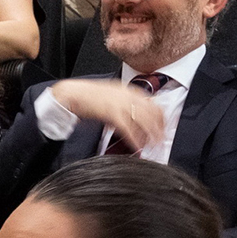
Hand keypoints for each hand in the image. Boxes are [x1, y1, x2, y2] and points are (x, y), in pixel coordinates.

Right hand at [48, 76, 166, 153]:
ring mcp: (121, 104)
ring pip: (143, 121)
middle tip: (161, 142)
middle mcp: (128, 96)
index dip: (161, 118)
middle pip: (151, 114)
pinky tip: (137, 146)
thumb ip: (127, 102)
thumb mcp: (113, 94)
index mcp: (130, 90)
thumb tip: (137, 115)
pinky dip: (134, 139)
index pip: (154, 104)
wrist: (73, 94)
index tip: (163, 128)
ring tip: (152, 147)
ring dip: (149, 136)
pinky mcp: (112, 113)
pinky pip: (128, 129)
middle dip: (159, 130)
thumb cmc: (90, 96)